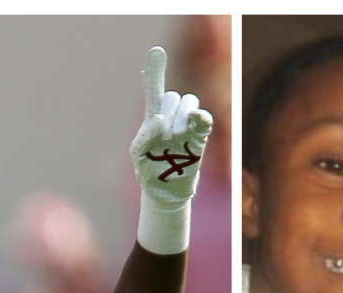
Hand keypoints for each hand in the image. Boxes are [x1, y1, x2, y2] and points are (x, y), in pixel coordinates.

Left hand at [130, 47, 212, 202]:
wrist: (164, 191)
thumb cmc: (148, 171)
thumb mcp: (137, 154)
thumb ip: (144, 134)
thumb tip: (160, 119)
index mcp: (153, 118)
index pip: (154, 89)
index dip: (156, 70)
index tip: (157, 51)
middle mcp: (171, 118)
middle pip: (172, 96)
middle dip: (168, 111)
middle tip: (164, 136)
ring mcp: (187, 127)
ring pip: (188, 102)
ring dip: (181, 116)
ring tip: (175, 136)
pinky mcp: (200, 138)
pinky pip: (204, 119)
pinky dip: (201, 115)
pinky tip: (196, 118)